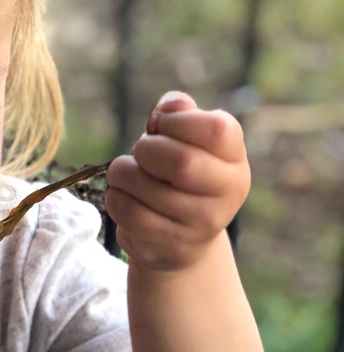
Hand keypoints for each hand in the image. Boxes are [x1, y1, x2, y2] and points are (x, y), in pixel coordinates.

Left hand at [105, 91, 249, 271]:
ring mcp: (200, 224)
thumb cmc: (181, 177)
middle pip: (180, 161)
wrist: (182, 241)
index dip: (177, 120)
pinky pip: (126, 210)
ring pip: (143, 185)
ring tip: (129, 174)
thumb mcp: (188, 142)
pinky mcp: (169, 245)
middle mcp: (227, 194)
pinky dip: (115, 196)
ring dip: (123, 172)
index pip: (217, 130)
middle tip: (142, 152)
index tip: (162, 126)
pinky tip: (126, 196)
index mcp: (235, 161)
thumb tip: (170, 106)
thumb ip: (180, 114)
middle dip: (146, 148)